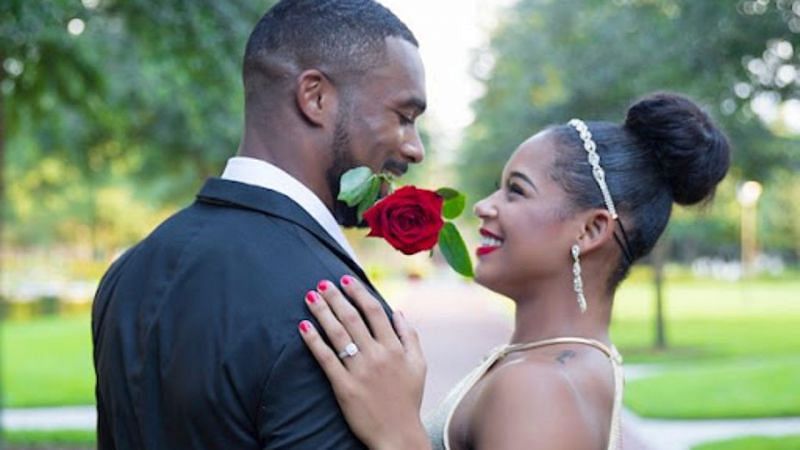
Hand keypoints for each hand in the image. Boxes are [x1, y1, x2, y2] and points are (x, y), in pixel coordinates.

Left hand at [298, 276, 430, 449]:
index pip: (374, 311)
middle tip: (322, 283)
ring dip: (322, 312)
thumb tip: (398, 312)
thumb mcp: (419, 365)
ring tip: (310, 297)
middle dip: (335, 297)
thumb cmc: (409, 400)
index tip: (346, 279)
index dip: (358, 292)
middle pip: (352, 318)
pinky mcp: (344, 387)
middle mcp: (377, 356)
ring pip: (337, 334)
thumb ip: (410, 336)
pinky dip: (314, 341)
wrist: (398, 435)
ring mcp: (359, 371)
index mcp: (395, 348)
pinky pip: (326, 359)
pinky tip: (303, 327)